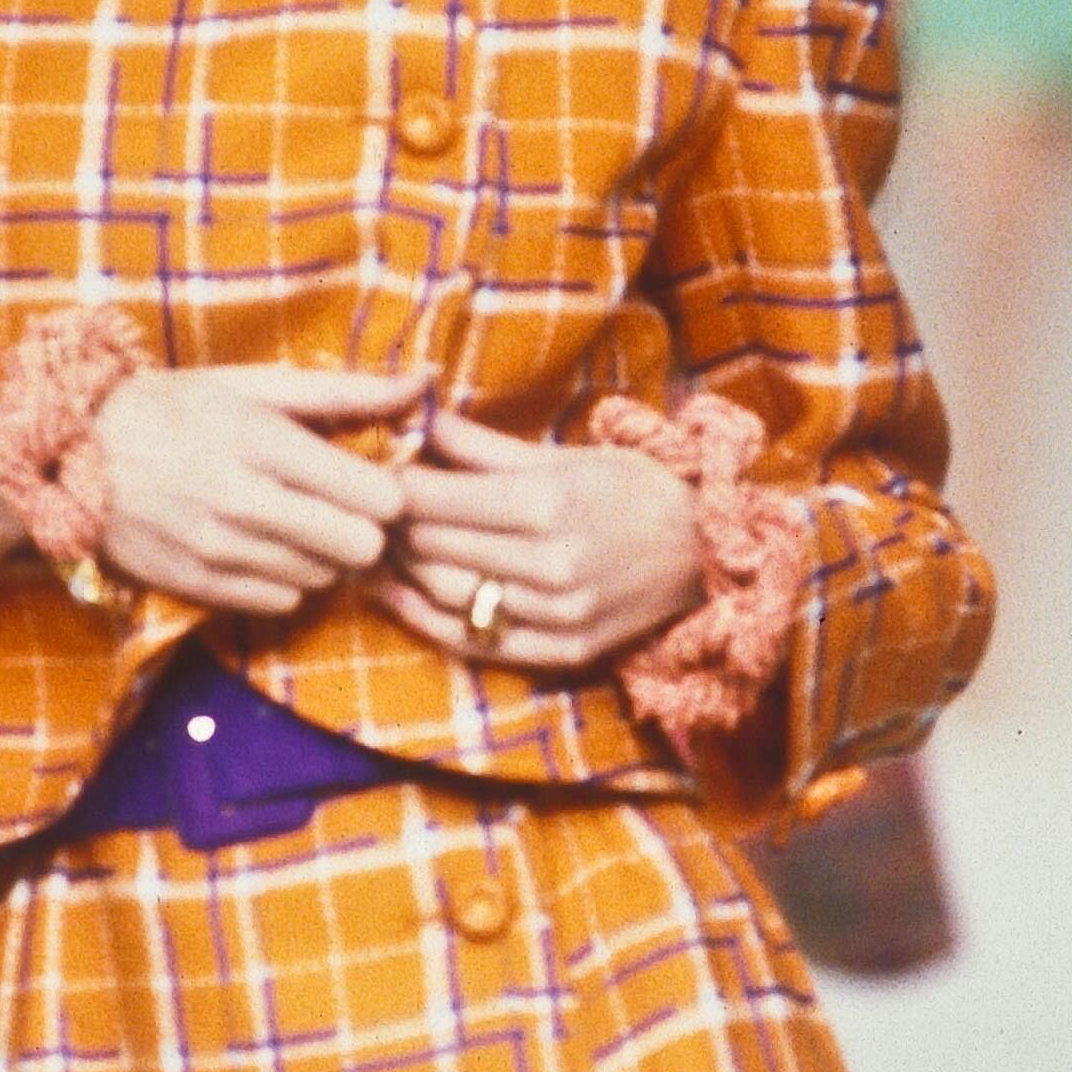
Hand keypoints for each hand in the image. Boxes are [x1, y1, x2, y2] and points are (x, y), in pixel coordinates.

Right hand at [97, 364, 420, 614]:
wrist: (70, 454)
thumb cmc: (173, 409)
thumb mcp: (254, 385)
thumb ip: (344, 391)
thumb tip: (422, 382)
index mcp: (265, 441)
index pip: (376, 495)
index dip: (388, 491)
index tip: (372, 480)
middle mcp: (244, 501)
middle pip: (359, 547)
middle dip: (364, 530)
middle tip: (344, 509)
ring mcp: (219, 550)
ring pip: (322, 578)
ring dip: (323, 556)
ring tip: (297, 524)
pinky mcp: (198, 585)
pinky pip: (280, 603)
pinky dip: (285, 580)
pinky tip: (265, 548)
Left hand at [375, 409, 702, 670]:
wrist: (705, 550)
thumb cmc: (631, 488)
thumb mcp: (561, 455)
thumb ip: (481, 445)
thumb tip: (415, 420)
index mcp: (546, 503)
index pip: (434, 499)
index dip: (391, 486)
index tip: (372, 473)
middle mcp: (549, 564)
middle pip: (431, 548)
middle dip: (391, 527)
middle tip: (366, 508)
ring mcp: (555, 615)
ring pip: (445, 595)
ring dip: (400, 573)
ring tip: (376, 548)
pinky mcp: (561, 651)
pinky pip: (475, 643)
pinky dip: (426, 621)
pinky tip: (399, 598)